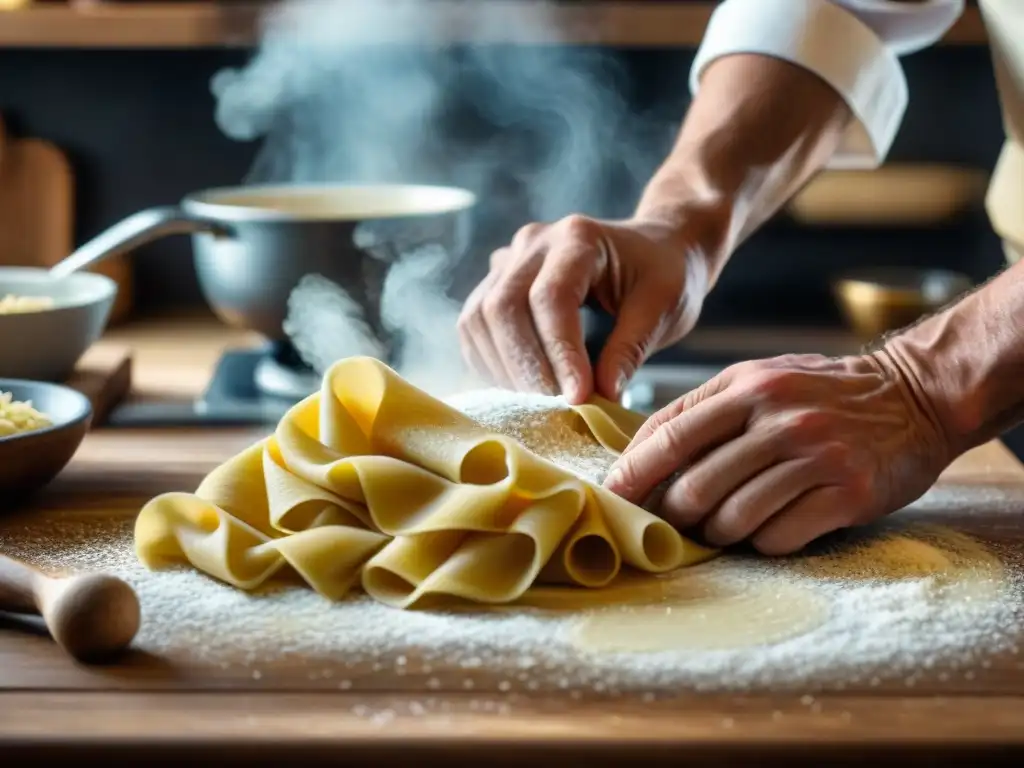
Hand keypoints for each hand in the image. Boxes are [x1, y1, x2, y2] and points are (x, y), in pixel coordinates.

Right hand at [456, 215, 713, 403]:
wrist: (652, 248)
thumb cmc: (664, 275)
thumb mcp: (663, 308)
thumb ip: (630, 349)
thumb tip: (601, 396)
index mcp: (578, 238)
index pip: (551, 298)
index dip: (560, 352)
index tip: (579, 397)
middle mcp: (533, 243)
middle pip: (503, 307)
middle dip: (526, 367)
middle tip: (556, 407)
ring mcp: (507, 262)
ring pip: (479, 320)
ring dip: (505, 370)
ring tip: (542, 402)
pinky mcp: (493, 286)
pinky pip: (474, 330)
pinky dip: (492, 365)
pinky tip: (523, 388)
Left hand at [602, 352, 952, 554]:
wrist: (916, 396)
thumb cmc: (822, 392)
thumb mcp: (761, 378)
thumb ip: (706, 409)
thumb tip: (642, 453)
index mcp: (748, 386)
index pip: (669, 434)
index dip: (633, 472)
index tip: (612, 496)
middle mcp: (779, 418)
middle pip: (695, 486)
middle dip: (674, 514)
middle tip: (675, 522)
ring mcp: (815, 456)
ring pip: (733, 518)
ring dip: (719, 533)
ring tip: (726, 525)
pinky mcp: (848, 493)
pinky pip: (779, 537)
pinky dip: (764, 542)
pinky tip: (772, 527)